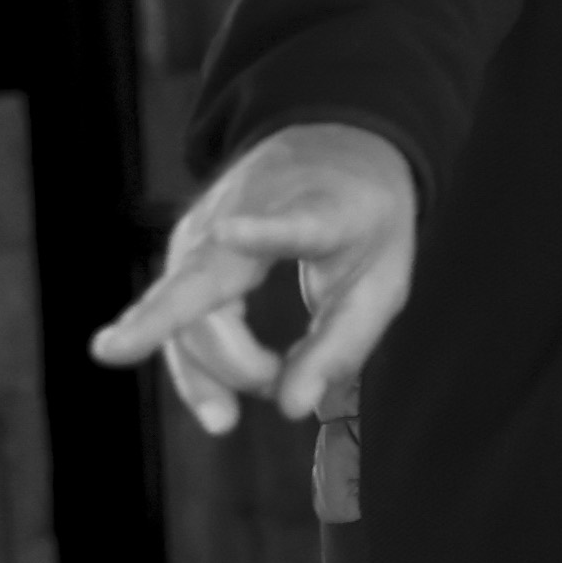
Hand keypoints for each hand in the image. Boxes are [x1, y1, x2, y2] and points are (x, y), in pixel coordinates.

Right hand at [89, 122, 419, 434]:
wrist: (336, 144)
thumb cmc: (366, 222)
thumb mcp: (380, 283)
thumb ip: (341, 346)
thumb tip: (293, 408)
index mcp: (321, 211)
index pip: (292, 224)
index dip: (263, 232)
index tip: (228, 231)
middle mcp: (249, 213)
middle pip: (207, 280)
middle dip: (200, 341)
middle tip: (235, 412)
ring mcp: (208, 228)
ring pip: (186, 306)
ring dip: (207, 370)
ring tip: (226, 418)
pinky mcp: (189, 248)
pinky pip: (181, 311)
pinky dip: (190, 360)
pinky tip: (186, 394)